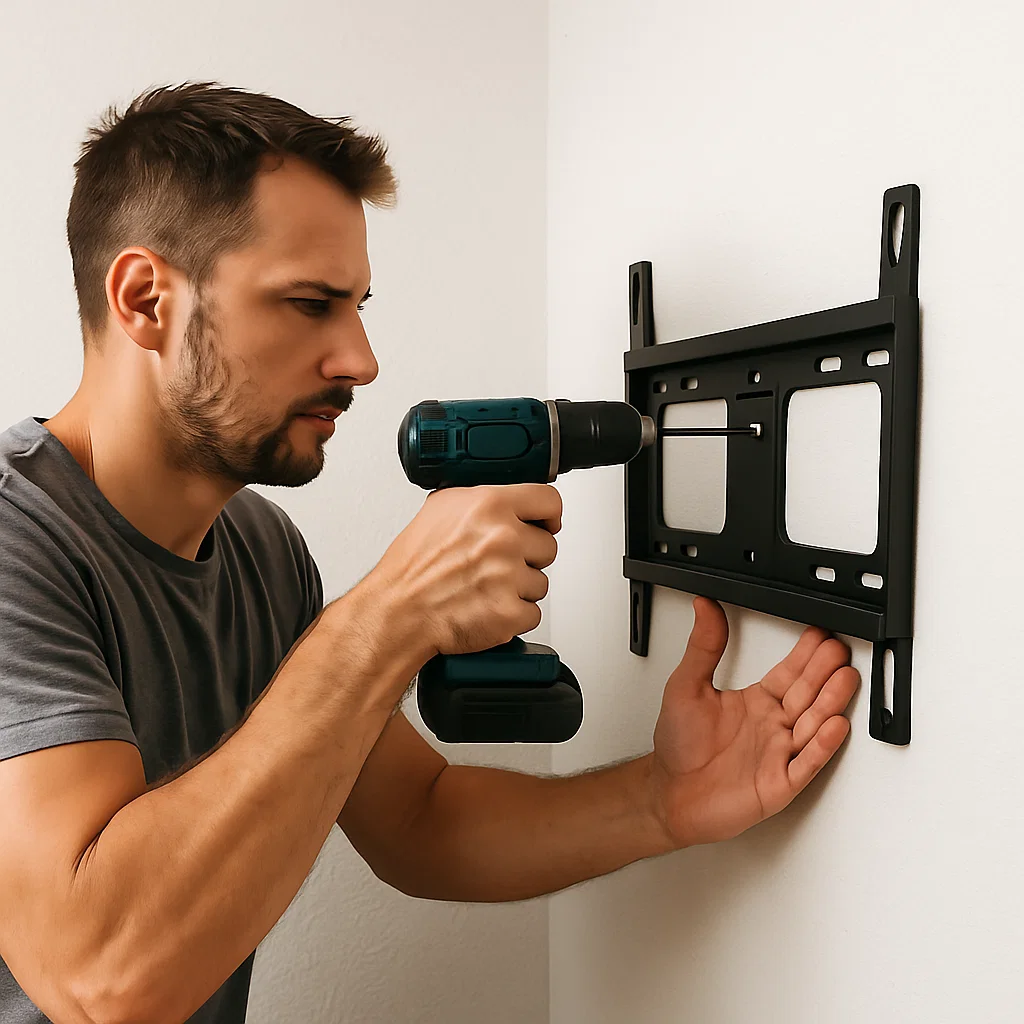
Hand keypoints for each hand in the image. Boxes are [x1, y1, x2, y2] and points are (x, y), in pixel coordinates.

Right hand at [366, 484, 561, 657]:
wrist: (398, 612)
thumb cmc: (413, 567)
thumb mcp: (439, 510)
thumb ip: (479, 500)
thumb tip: (508, 498)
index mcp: (489, 506)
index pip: (549, 501)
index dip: (548, 515)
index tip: (544, 524)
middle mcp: (502, 538)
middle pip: (548, 546)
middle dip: (527, 557)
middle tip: (495, 564)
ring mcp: (508, 576)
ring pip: (541, 582)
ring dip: (520, 588)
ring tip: (486, 587)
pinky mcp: (510, 612)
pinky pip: (533, 613)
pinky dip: (514, 616)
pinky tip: (487, 607)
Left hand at [649, 597, 858, 848]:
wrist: (671, 794)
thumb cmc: (678, 745)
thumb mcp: (685, 686)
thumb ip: (703, 647)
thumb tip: (704, 608)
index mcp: (756, 701)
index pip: (790, 673)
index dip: (806, 654)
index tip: (820, 632)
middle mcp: (772, 725)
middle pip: (807, 694)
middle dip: (825, 671)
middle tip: (840, 648)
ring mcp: (779, 753)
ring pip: (813, 724)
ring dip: (830, 702)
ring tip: (846, 679)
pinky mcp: (780, 783)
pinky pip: (806, 763)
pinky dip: (821, 746)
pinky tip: (834, 727)